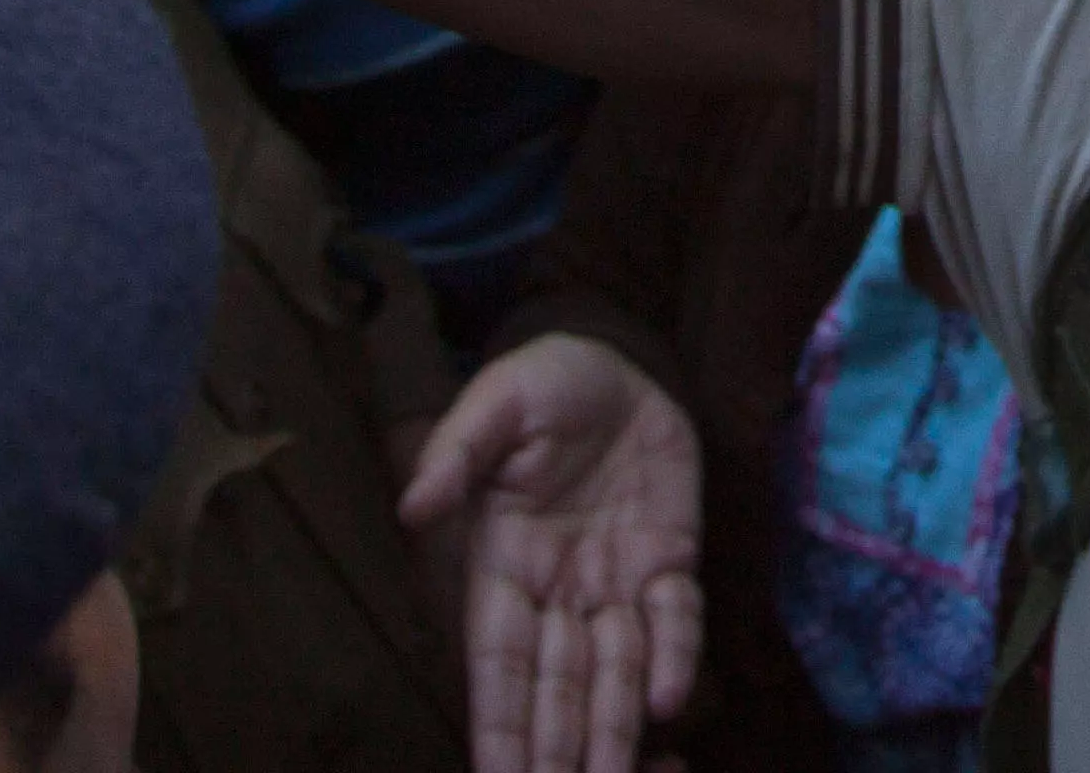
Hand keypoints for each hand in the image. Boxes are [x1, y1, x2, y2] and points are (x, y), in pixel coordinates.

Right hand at [395, 332, 703, 772]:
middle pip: (557, 687)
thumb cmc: (541, 385)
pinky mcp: (671, 557)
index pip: (498, 662)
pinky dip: (675, 658)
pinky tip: (671, 702)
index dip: (499, 722)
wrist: (614, 355)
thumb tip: (414, 506)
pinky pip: (676, 619)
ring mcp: (616, 580)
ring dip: (614, 734)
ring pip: (615, 674)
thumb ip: (457, 453)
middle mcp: (558, 590)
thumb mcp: (494, 403)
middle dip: (557, 752)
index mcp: (503, 565)